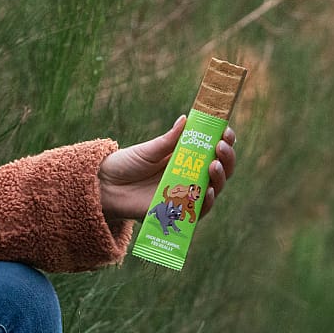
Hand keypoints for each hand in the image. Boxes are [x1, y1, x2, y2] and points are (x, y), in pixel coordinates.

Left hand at [98, 116, 236, 223]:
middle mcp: (191, 178)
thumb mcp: (149, 150)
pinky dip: (207, 202)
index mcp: (187, 159)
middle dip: (226, 158)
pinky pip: (200, 210)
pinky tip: (208, 191)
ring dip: (219, 177)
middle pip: (220, 170)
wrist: (106, 187)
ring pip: (214, 189)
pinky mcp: (179, 213)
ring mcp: (187, 195)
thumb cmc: (126, 166)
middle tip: (221, 148)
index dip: (224, 142)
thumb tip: (186, 120)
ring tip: (214, 165)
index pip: (213, 151)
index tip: (227, 132)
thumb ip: (169, 140)